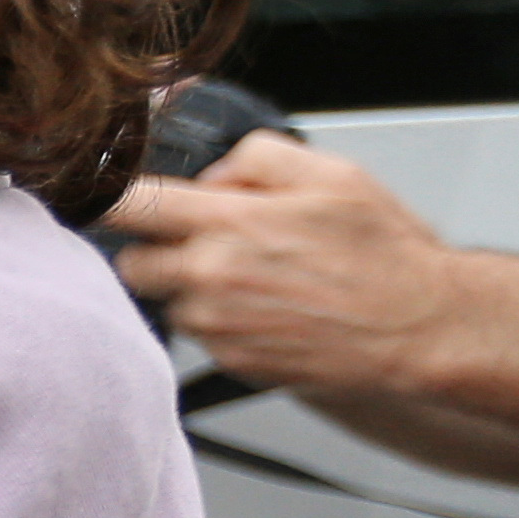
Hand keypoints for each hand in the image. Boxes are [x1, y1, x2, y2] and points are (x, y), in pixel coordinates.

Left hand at [104, 132, 518, 507]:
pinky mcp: (230, 360)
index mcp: (229, 222)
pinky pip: (200, 333)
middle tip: (205, 241)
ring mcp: (217, 325)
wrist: (420, 327)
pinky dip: (221, 320)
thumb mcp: (332, 174)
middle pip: (132, 260)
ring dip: (192, 287)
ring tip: (257, 277)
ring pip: (168, 299)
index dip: (104, 196)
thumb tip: (212, 175)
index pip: (128, 203)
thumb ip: (256, 158)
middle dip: (157, 248)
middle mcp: (211, 277)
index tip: (98, 194)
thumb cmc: (384, 255)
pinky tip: (270, 308)